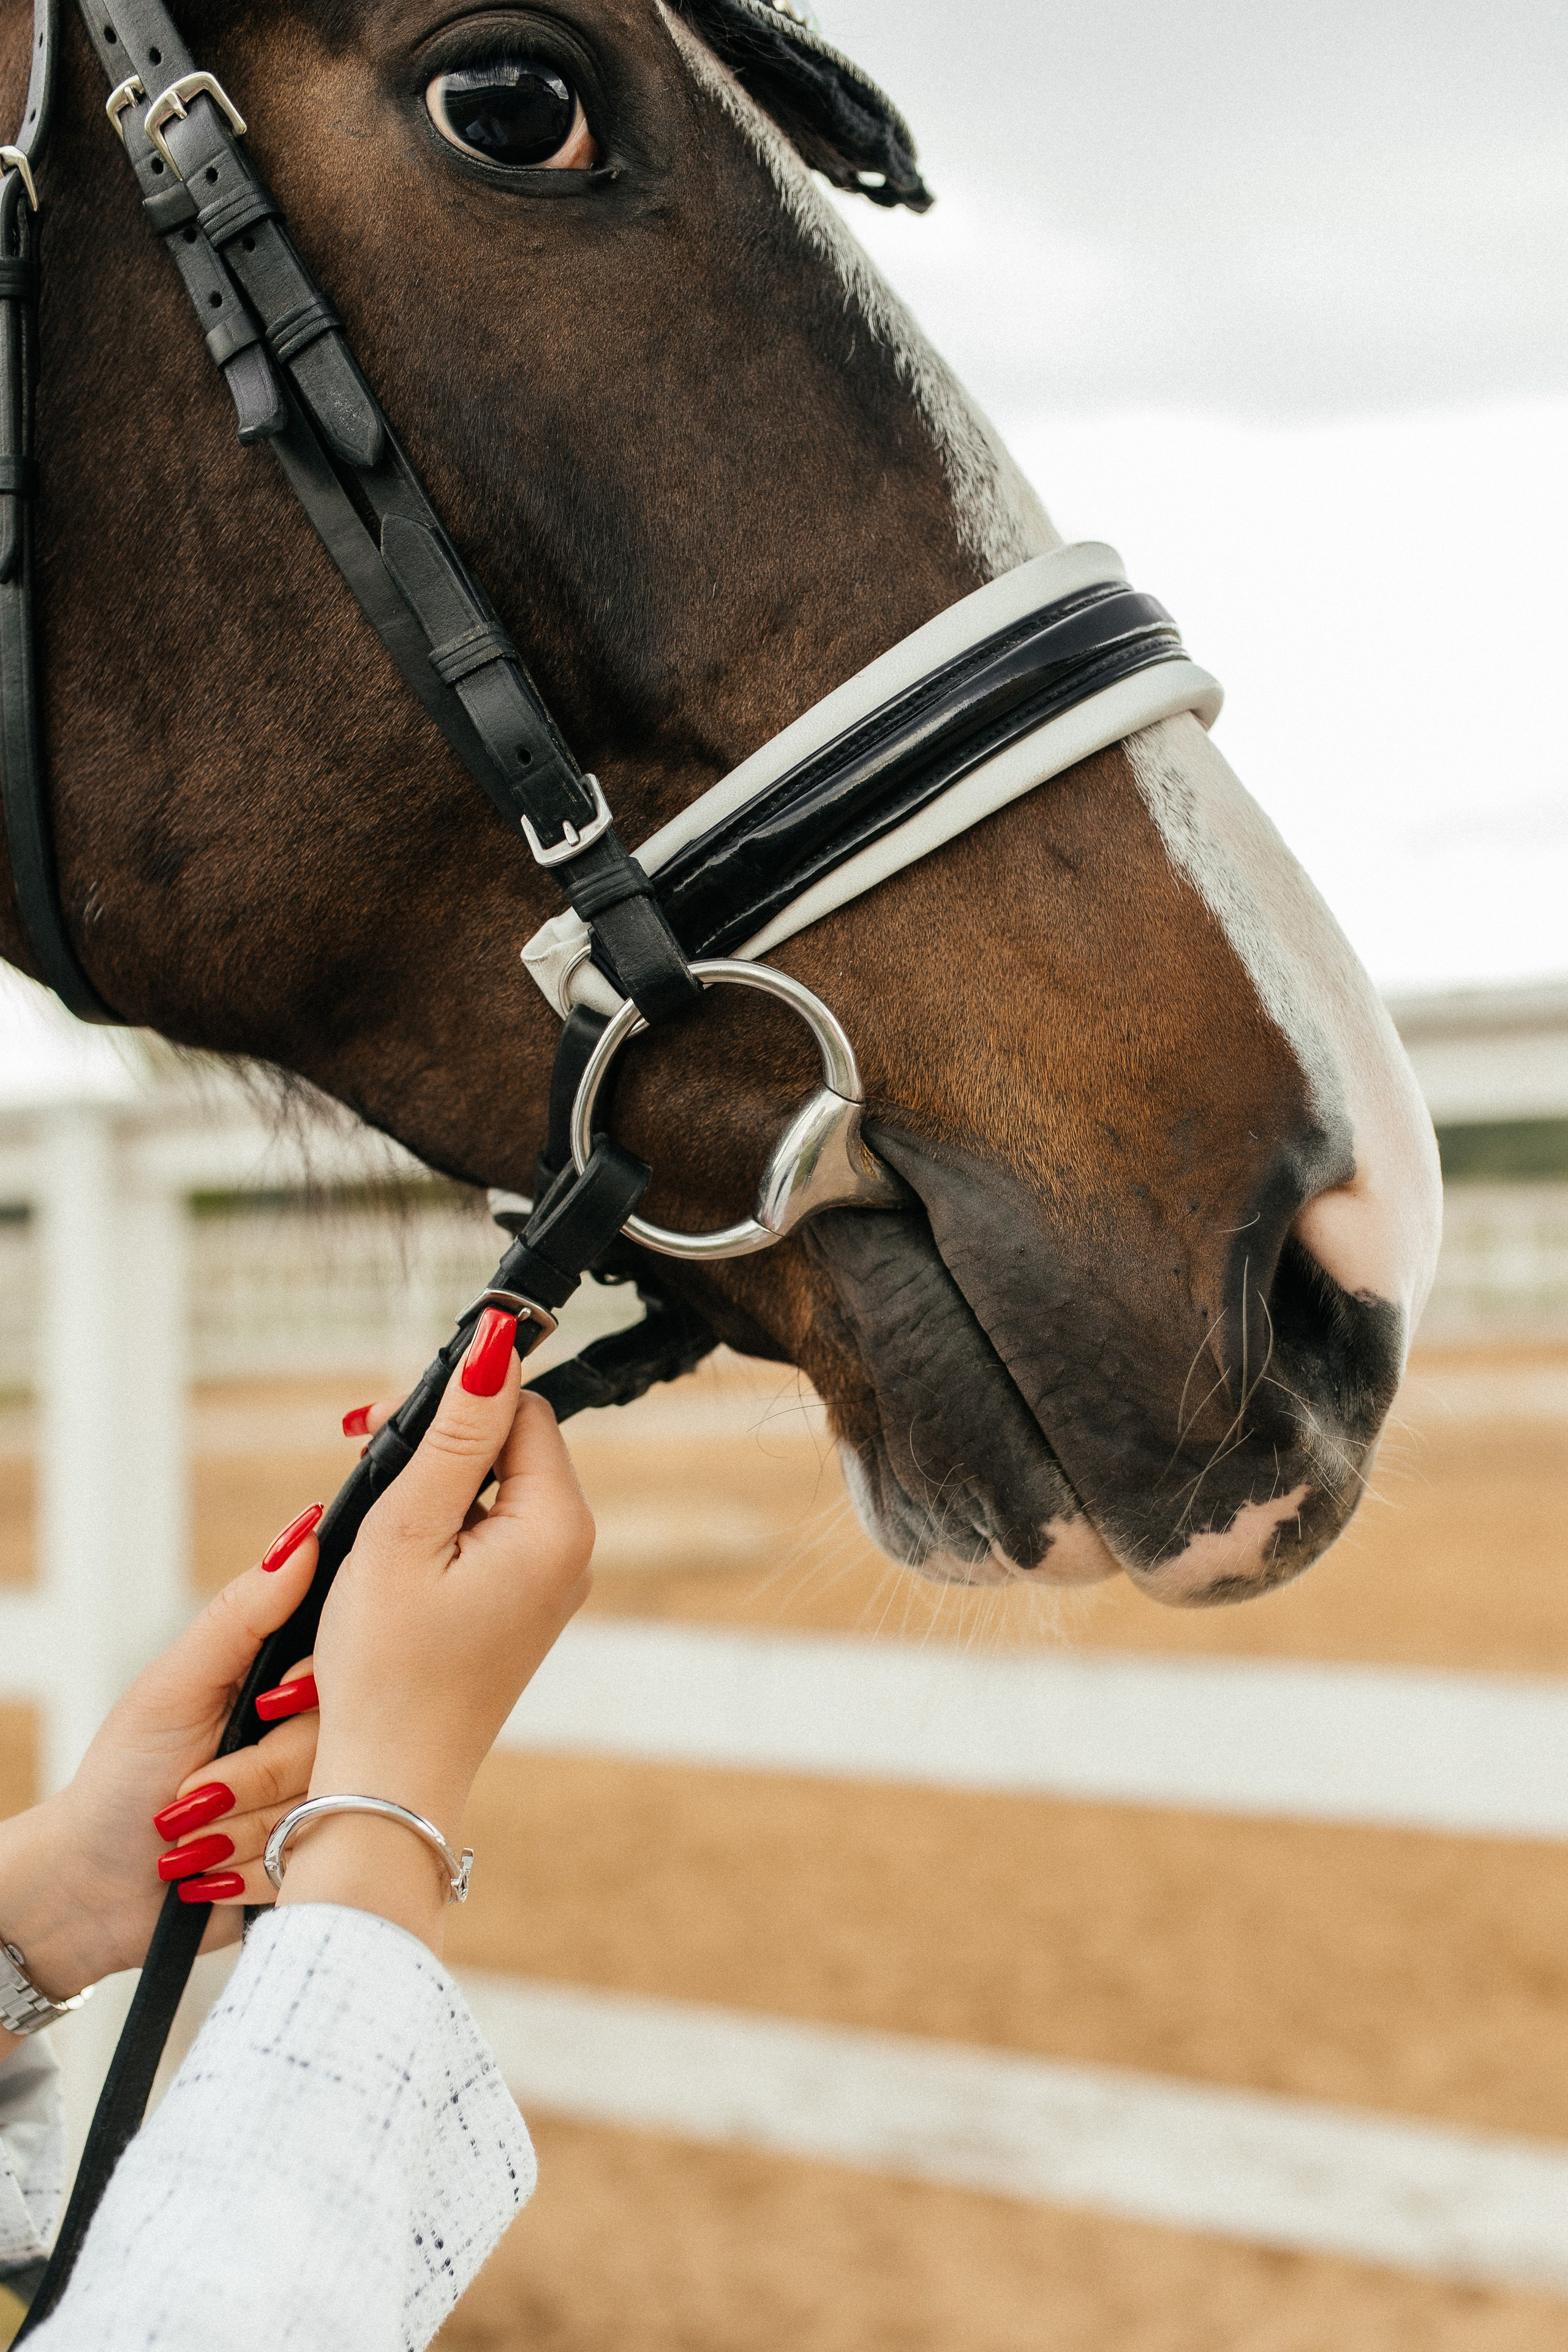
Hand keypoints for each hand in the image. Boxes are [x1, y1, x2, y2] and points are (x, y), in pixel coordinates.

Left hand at [0, 1513, 324, 2040]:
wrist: (92, 1888)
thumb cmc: (122, 1777)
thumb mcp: (173, 1686)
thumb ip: (242, 1615)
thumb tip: (301, 1537)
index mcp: (286, 1678)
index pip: (345, 1660)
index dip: (305, 1688)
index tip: (260, 1708)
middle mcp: (314, 1734)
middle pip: (337, 1739)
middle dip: (253, 1775)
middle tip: (193, 1791)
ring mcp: (319, 1800)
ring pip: (328, 1804)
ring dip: (244, 1829)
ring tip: (193, 1839)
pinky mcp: (315, 1859)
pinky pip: (318, 1861)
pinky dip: (256, 1871)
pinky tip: (215, 1874)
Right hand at [278, 1310, 593, 1955]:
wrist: (389, 1781)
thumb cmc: (387, 1666)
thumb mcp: (407, 1530)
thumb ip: (454, 1432)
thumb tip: (496, 1344)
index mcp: (558, 1525)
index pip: (522, 1410)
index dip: (454, 1404)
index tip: (377, 1428)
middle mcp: (572, 1551)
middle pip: (512, 1446)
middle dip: (442, 1447)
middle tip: (368, 1473)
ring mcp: (552, 1584)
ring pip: (495, 1491)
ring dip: (436, 1491)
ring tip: (379, 1533)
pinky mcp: (524, 1609)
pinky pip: (490, 1536)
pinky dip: (443, 1533)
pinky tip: (397, 1565)